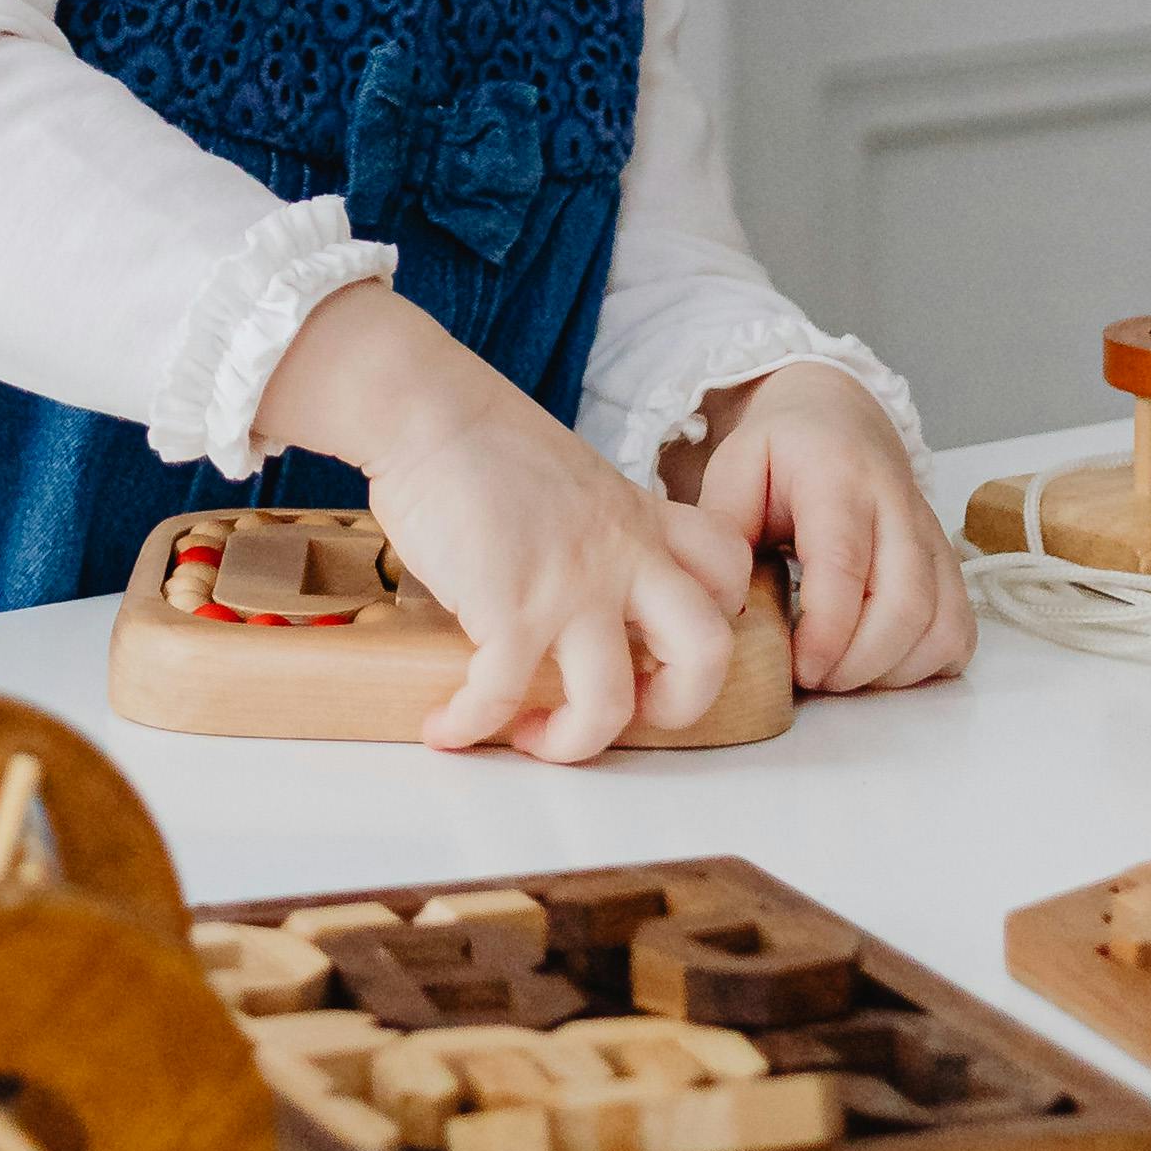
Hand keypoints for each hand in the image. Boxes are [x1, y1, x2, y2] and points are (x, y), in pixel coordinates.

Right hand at [251, 281, 751, 753]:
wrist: (424, 406)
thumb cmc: (480, 440)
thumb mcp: (572, 479)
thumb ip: (595, 532)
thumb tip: (574, 591)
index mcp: (640, 520)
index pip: (727, 571)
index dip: (717, 619)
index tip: (665, 642)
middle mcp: (623, 556)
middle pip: (707, 652)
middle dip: (680, 706)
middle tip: (630, 709)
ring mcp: (571, 585)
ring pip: (614, 703)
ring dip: (572, 744)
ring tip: (531, 736)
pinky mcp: (509, 607)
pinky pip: (502, 697)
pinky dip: (470, 724)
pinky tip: (446, 726)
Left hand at [678, 358, 970, 693]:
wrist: (839, 415)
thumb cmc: (782, 451)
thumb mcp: (733, 467)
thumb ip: (723, 528)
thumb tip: (723, 601)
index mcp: (838, 476)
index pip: (845, 563)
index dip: (826, 631)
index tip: (798, 668)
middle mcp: (897, 504)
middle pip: (906, 603)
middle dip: (858, 663)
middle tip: (813, 678)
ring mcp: (931, 536)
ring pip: (941, 623)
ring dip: (891, 670)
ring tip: (841, 673)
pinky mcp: (950, 562)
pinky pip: (959, 630)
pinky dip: (925, 664)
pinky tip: (880, 662)